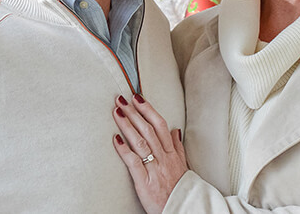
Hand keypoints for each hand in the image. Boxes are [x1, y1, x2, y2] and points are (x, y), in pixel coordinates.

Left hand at [113, 94, 187, 213]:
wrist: (183, 209)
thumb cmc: (181, 189)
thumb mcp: (183, 165)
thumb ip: (178, 147)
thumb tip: (175, 130)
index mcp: (171, 152)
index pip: (160, 125)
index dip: (148, 110)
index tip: (138, 98)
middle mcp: (163, 157)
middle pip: (148, 129)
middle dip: (134, 112)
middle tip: (122, 99)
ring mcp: (154, 168)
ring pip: (140, 141)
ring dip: (127, 125)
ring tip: (117, 112)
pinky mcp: (144, 181)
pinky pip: (134, 162)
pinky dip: (124, 149)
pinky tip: (115, 139)